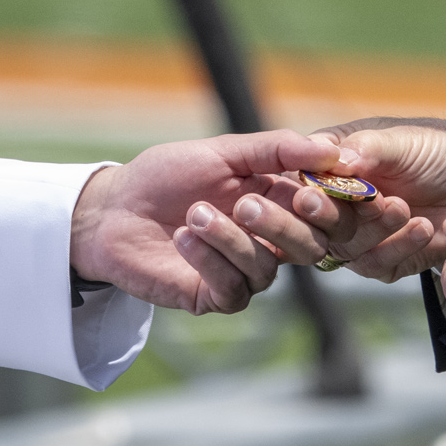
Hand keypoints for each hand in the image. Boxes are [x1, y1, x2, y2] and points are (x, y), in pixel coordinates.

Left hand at [71, 131, 344, 313]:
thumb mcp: (222, 152)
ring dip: (232, 239)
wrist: (113, 208)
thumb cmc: (167, 175)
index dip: (331, 206)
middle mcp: (270, 239)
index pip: (328, 211)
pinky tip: (183, 238)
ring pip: (267, 268)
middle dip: (281, 225)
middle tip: (245, 203)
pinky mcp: (214, 296)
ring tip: (194, 213)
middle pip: (309, 246)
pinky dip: (210, 260)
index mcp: (281, 200)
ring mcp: (244, 271)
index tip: (311, 192)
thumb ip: (276, 149)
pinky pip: (234, 289)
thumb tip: (330, 149)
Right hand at [234, 119, 445, 281]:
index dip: (300, 195)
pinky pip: (377, 264)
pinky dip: (400, 246)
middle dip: (327, 218)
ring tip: (402, 207)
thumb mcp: (401, 140)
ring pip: (344, 245)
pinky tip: (422, 227)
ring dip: (373, 228)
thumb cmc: (434, 148)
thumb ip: (368, 150)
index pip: (299, 185)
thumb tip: (336, 162)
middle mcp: (335, 203)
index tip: (308, 198)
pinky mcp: (382, 260)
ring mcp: (357, 235)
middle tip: (349, 208)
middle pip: (312, 222)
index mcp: (328, 167)